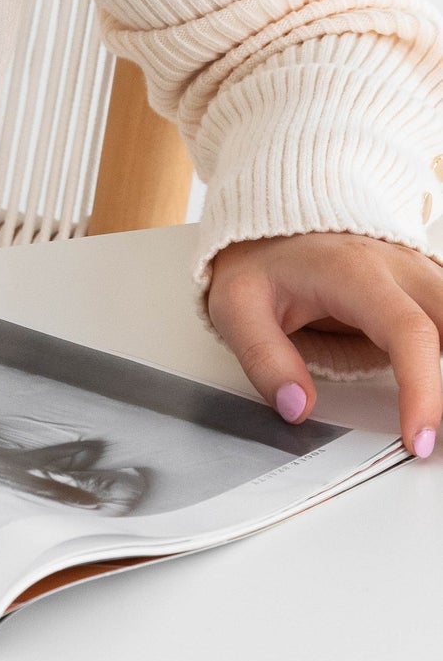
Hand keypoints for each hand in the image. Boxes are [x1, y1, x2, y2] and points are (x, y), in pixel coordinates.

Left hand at [206, 233, 441, 457]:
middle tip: (438, 432)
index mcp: (355, 272)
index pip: (409, 332)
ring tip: (435, 415)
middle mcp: (398, 266)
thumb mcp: (237, 307)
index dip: (422, 390)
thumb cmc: (259, 262)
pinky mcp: (423, 284)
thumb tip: (298, 407)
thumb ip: (265, 358)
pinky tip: (438, 385)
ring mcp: (417, 272)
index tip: (417, 439)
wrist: (270, 221)